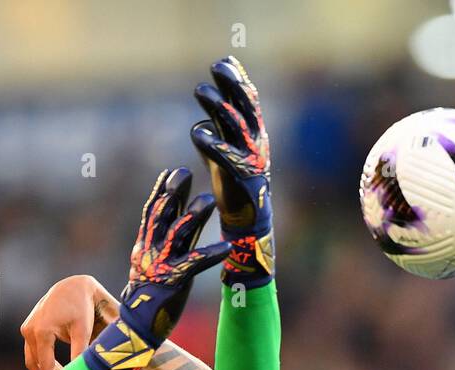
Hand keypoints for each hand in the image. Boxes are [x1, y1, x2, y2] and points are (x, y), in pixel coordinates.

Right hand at [22, 275, 119, 369]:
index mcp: (42, 331)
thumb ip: (80, 352)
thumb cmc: (80, 309)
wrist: (71, 288)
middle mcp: (29, 330)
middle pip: (35, 365)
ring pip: (30, 360)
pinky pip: (31, 352)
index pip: (46, 365)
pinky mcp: (27, 329)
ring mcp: (26, 329)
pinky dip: (40, 363)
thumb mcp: (83, 330)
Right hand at [120, 166, 229, 341]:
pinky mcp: (174, 280)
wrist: (137, 327)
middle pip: (161, 215)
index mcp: (145, 247)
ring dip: (194, 216)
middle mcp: (151, 251)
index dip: (161, 191)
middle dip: (172, 193)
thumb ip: (159, 246)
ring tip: (209, 201)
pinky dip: (211, 253)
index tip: (171, 173)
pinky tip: (227, 246)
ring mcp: (161, 264)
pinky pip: (194, 263)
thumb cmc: (147, 298)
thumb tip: (165, 231)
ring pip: (178, 234)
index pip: (152, 213)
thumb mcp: (149, 266)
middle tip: (183, 172)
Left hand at [191, 56, 273, 286]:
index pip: (248, 101)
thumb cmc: (234, 186)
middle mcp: (256, 144)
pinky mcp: (241, 179)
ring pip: (236, 128)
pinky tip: (198, 133)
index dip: (238, 80)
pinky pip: (226, 157)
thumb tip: (205, 106)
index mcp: (254, 134)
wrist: (248, 222)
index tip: (225, 61)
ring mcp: (251, 160)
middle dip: (232, 85)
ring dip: (219, 107)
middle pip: (246, 107)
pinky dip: (212, 144)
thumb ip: (217, 128)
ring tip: (200, 91)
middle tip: (217, 67)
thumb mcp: (226, 152)